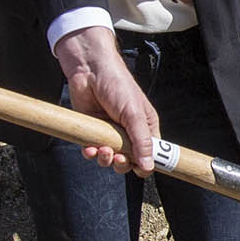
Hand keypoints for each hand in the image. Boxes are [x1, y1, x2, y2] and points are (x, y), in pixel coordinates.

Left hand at [54, 26, 158, 174]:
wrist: (88, 70)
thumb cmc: (117, 85)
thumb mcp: (134, 114)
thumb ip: (142, 141)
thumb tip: (149, 166)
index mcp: (145, 127)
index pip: (150, 153)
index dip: (146, 163)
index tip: (139, 169)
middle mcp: (128, 132)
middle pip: (129, 161)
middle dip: (123, 164)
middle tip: (118, 158)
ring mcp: (110, 133)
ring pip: (110, 159)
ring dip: (105, 159)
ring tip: (103, 150)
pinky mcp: (92, 131)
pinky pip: (93, 151)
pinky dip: (91, 153)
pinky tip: (89, 148)